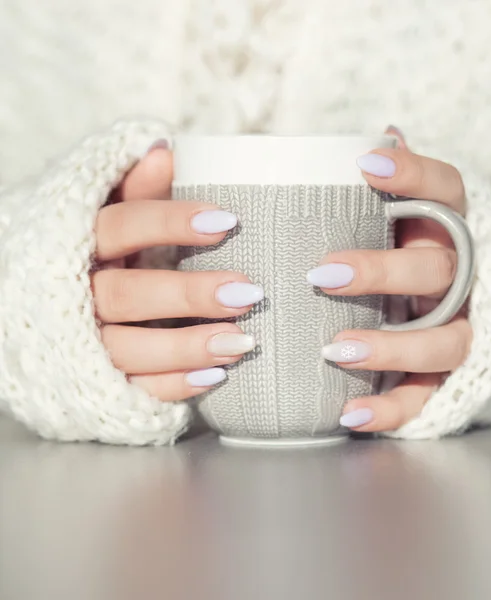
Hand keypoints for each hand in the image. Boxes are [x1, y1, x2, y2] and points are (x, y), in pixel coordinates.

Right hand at [93, 142, 263, 401]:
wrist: (30, 307)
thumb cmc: (85, 255)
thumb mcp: (100, 216)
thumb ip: (132, 189)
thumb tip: (166, 150)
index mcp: (79, 244)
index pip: (121, 226)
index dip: (171, 223)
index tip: (227, 222)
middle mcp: (74, 295)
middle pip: (128, 295)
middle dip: (188, 296)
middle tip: (247, 293)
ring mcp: (80, 343)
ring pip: (128, 349)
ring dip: (186, 347)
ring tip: (241, 341)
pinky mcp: (92, 380)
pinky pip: (130, 388)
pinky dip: (171, 385)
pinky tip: (213, 377)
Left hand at [308, 127, 472, 432]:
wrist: (479, 311)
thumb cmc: (421, 256)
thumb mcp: (415, 220)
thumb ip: (399, 189)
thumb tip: (381, 134)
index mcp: (451, 230)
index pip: (446, 191)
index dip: (413, 174)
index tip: (366, 163)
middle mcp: (465, 278)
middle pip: (438, 270)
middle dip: (383, 272)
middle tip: (322, 273)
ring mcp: (462, 328)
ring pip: (442, 340)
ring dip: (390, 346)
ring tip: (336, 350)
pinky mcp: (451, 376)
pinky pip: (428, 396)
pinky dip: (392, 409)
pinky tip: (350, 414)